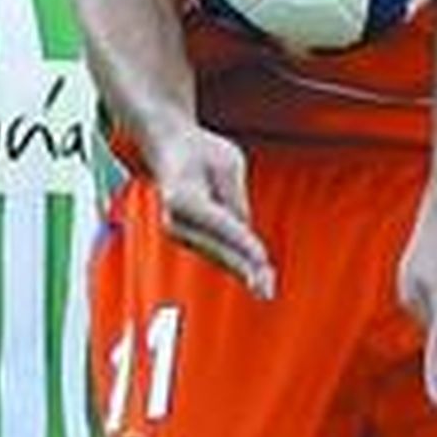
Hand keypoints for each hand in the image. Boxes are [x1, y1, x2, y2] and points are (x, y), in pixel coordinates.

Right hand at [150, 121, 274, 298]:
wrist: (169, 148)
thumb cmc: (200, 151)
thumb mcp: (229, 163)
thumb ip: (236, 198)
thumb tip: (245, 229)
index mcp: (183, 196)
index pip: (221, 224)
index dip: (244, 243)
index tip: (263, 260)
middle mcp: (175, 218)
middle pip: (217, 247)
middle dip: (244, 266)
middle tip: (267, 289)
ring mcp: (176, 230)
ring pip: (216, 254)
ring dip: (241, 270)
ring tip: (266, 288)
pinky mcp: (184, 237)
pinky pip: (214, 252)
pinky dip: (233, 262)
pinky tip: (253, 276)